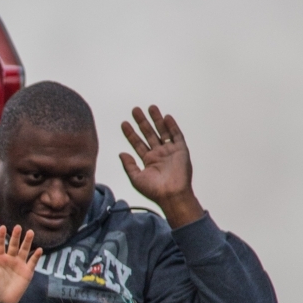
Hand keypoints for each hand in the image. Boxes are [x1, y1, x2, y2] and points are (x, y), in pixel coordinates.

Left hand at [0, 225, 42, 302]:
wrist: (2, 302)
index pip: (1, 244)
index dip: (1, 236)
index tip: (2, 227)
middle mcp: (10, 259)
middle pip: (14, 245)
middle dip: (16, 236)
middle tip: (18, 227)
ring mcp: (19, 264)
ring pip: (24, 250)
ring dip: (27, 242)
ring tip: (30, 232)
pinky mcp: (27, 272)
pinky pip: (32, 262)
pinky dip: (36, 256)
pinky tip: (39, 249)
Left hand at [119, 105, 203, 228]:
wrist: (171, 195)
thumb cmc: (154, 191)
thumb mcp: (136, 178)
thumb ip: (128, 165)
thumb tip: (121, 153)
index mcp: (148, 161)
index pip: (137, 143)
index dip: (131, 133)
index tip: (124, 123)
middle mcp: (159, 154)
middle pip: (149, 134)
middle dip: (142, 122)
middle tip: (135, 110)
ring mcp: (170, 151)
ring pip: (162, 131)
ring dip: (157, 120)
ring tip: (150, 107)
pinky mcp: (181, 151)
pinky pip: (177, 136)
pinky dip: (172, 126)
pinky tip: (166, 117)